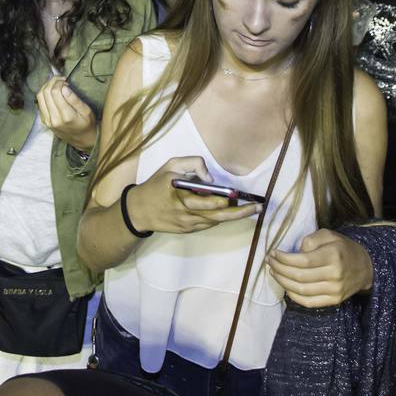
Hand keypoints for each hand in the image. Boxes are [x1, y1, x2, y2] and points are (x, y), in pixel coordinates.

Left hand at [36, 77, 95, 151]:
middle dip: (52, 82)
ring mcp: (47, 121)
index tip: (66, 81)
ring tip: (56, 84)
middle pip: (45, 93)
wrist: (82, 140)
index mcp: (66, 116)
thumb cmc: (87, 124)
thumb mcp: (87, 111)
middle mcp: (54, 119)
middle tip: (60, 80)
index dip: (59, 82)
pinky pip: (40, 103)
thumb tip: (64, 88)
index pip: (55, 92)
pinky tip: (52, 93)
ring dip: (46, 87)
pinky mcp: (44, 121)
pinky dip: (44, 95)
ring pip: (40, 97)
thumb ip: (74, 99)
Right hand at [129, 157, 259, 234]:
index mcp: (182, 196)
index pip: (209, 201)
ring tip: (250, 209)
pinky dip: (218, 217)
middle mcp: (187, 214)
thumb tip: (211, 177)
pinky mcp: (187, 231)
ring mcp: (188, 225)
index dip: (226, 199)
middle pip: (219, 216)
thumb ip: (192, 164)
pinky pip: (208, 224)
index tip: (239, 195)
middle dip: (240, 212)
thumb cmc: (155, 186)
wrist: (138, 211)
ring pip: (215, 221)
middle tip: (258, 208)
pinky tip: (227, 211)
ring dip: (232, 216)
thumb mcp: (170, 166)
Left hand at [267, 228, 372, 307]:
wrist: (366, 267)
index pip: (302, 261)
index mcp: (333, 256)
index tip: (273, 253)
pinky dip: (293, 296)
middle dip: (279, 269)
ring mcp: (335, 291)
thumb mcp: (329, 235)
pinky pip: (308, 302)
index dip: (284, 258)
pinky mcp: (334, 301)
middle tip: (269, 262)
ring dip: (283, 282)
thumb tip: (296, 252)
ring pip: (301, 290)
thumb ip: (311, 240)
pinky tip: (285, 286)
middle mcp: (334, 275)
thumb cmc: (343, 248)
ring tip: (274, 272)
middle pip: (299, 276)